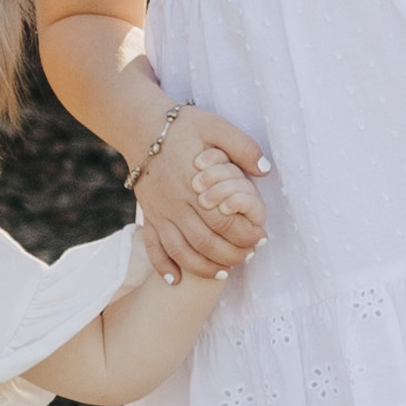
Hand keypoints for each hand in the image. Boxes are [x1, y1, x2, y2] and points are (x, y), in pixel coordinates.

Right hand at [133, 100, 270, 281]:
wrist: (140, 125)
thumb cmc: (183, 126)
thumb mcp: (216, 126)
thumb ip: (243, 147)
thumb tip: (264, 172)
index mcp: (196, 185)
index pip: (223, 221)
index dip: (244, 234)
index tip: (260, 237)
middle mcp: (177, 203)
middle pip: (205, 241)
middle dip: (230, 254)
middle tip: (249, 256)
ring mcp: (160, 212)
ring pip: (180, 250)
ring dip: (202, 266)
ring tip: (223, 272)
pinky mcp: (148, 215)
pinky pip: (151, 246)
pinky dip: (162, 266)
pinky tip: (176, 280)